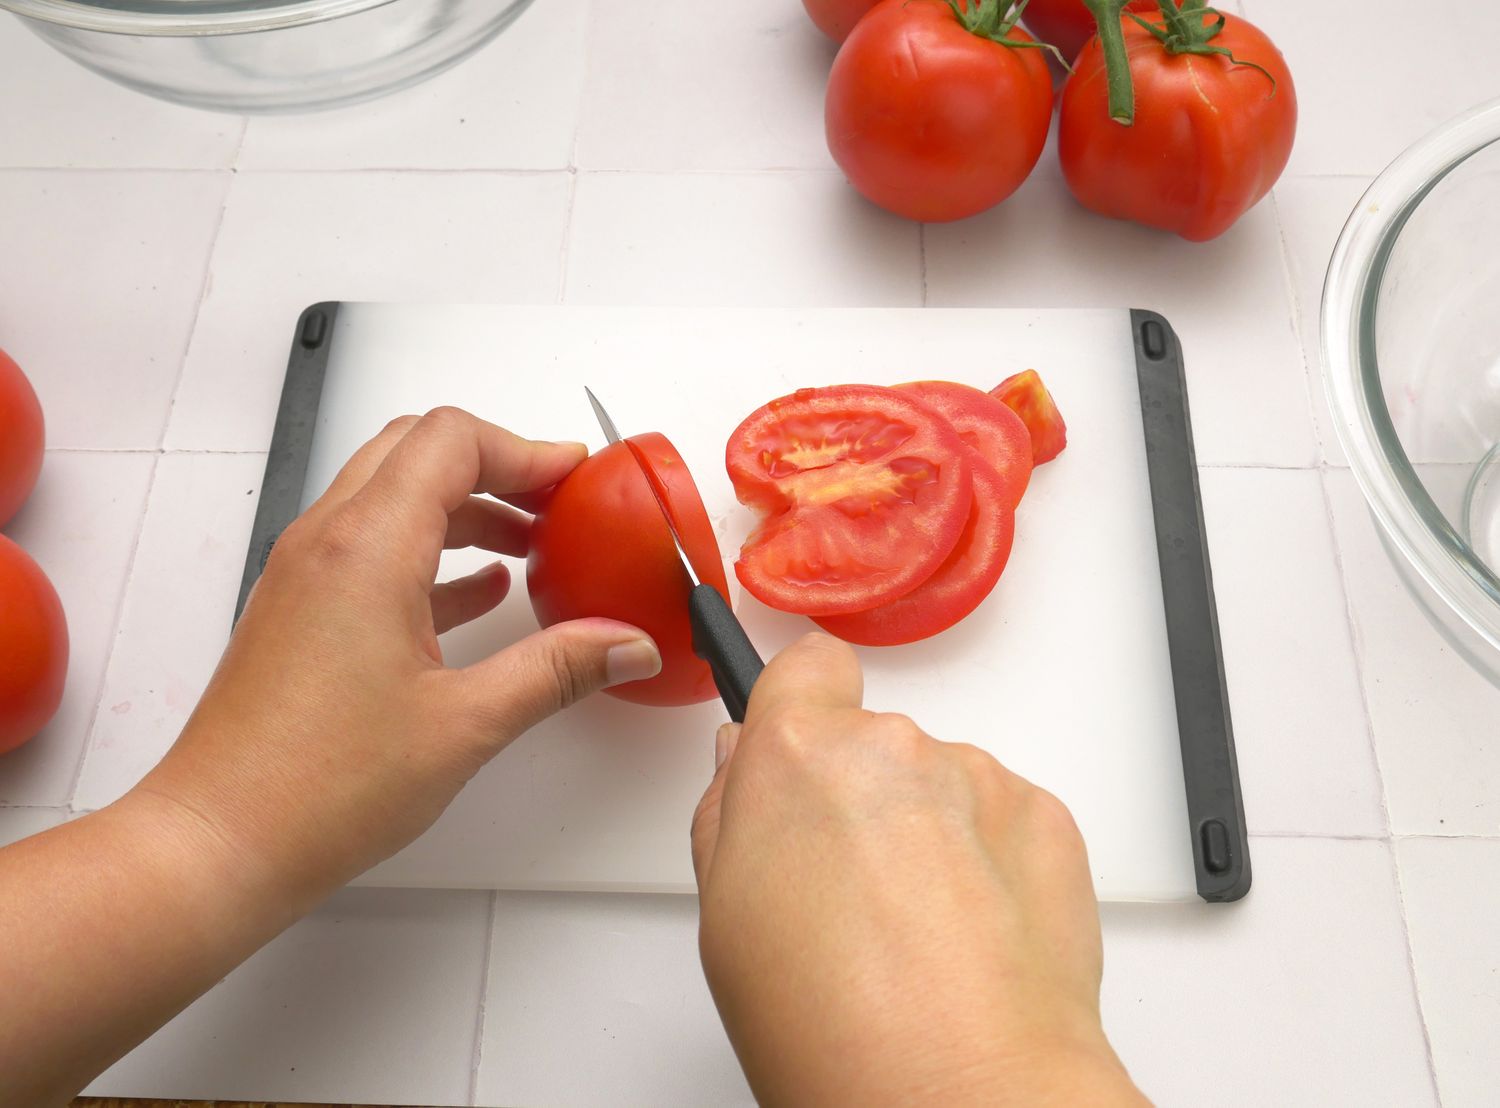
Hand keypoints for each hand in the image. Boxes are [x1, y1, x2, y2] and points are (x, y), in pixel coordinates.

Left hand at [142, 407, 661, 894]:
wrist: (218, 842)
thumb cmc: (318, 788)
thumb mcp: (466, 724)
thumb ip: (558, 670)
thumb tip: (626, 644)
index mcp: (367, 549)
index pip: (451, 441)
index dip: (524, 449)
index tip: (575, 477)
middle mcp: (326, 542)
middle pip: (416, 450)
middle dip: (495, 465)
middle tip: (556, 500)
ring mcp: (304, 573)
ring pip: (390, 496)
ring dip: (463, 506)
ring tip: (529, 546)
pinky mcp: (298, 610)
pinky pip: (369, 546)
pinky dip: (429, 549)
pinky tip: (476, 594)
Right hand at [691, 634, 1146, 1105]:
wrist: (962, 1089)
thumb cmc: (836, 1028)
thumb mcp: (726, 918)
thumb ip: (731, 814)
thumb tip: (746, 765)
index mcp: (799, 752)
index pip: (807, 665)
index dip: (805, 704)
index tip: (803, 746)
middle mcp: (894, 745)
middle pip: (873, 741)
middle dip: (862, 797)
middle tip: (851, 892)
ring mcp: (979, 778)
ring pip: (941, 784)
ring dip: (931, 834)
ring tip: (917, 936)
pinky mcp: (1047, 818)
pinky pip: (1002, 820)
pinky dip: (990, 864)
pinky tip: (969, 939)